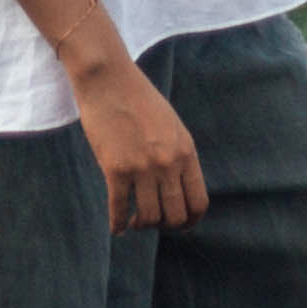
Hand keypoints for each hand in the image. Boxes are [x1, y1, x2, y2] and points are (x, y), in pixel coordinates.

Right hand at [72, 54, 206, 231]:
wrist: (109, 79)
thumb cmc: (139, 99)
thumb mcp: (172, 126)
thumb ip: (179, 156)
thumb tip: (180, 188)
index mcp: (186, 152)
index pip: (198, 202)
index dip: (190, 221)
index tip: (179, 224)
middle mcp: (168, 163)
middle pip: (175, 215)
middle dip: (165, 225)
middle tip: (154, 221)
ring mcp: (142, 167)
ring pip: (148, 217)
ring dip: (141, 225)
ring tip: (134, 222)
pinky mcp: (115, 168)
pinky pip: (119, 208)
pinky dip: (117, 223)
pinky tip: (116, 228)